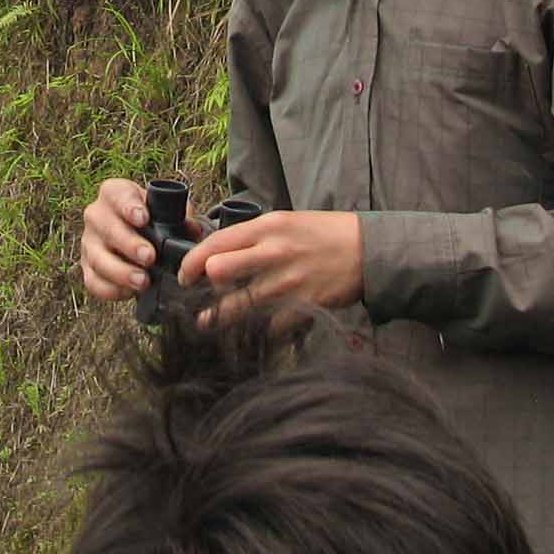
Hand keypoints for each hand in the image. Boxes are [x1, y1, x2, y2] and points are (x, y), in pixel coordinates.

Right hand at [77, 178, 199, 302]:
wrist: (141, 238)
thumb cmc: (154, 220)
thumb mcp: (168, 210)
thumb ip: (181, 216)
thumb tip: (192, 229)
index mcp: (114, 193)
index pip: (117, 195)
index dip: (129, 206)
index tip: (144, 219)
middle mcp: (96, 215)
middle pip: (107, 228)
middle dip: (129, 244)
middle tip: (149, 257)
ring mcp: (89, 243)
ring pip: (98, 258)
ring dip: (120, 272)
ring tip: (143, 281)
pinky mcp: (87, 268)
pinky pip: (93, 282)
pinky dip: (111, 289)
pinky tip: (129, 292)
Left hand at [175, 209, 362, 322]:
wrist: (369, 250)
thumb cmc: (325, 234)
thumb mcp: (286, 222)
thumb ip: (255, 237)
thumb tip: (220, 255)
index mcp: (267, 227)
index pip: (215, 243)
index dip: (191, 262)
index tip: (185, 275)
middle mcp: (274, 252)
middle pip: (218, 271)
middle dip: (203, 287)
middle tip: (200, 297)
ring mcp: (288, 281)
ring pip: (238, 305)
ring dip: (220, 317)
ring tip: (209, 322)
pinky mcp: (303, 305)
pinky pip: (269, 326)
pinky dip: (260, 330)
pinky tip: (254, 330)